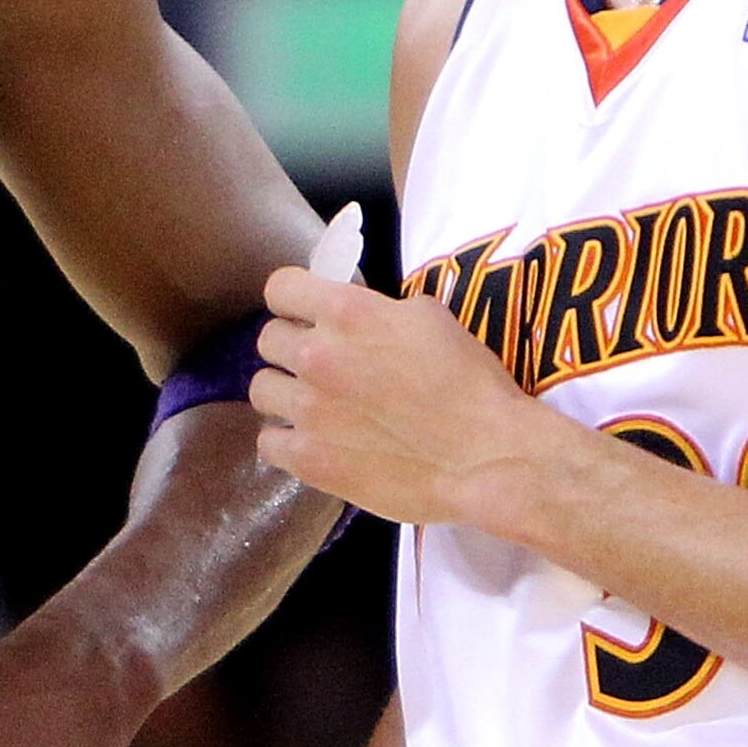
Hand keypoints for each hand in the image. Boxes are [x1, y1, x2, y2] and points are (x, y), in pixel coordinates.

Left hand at [249, 266, 541, 526]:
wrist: (485, 459)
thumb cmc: (471, 385)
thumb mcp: (432, 319)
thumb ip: (381, 311)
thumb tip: (362, 318)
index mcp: (347, 313)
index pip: (281, 287)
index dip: (293, 299)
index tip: (306, 313)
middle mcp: (317, 355)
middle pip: (268, 339)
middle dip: (292, 347)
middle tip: (322, 366)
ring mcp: (307, 410)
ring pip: (261, 389)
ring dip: (285, 393)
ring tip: (314, 407)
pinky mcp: (308, 459)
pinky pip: (267, 442)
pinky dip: (286, 441)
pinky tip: (313, 442)